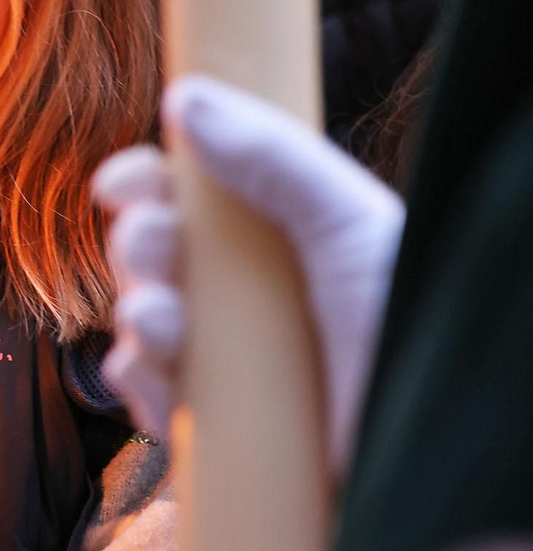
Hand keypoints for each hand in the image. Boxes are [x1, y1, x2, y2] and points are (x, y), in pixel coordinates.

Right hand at [92, 74, 404, 474]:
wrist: (429, 451)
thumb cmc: (408, 328)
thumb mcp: (351, 225)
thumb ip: (273, 157)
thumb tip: (184, 99)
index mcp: (284, 238)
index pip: (196, 195)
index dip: (148, 183)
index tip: (121, 182)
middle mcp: (255, 295)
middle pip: (158, 252)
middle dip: (139, 243)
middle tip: (157, 247)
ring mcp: (233, 361)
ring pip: (143, 321)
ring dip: (135, 310)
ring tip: (163, 321)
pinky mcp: (219, 427)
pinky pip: (148, 394)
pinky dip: (134, 379)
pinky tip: (149, 374)